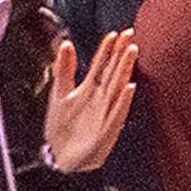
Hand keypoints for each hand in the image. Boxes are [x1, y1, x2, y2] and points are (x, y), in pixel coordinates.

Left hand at [42, 32, 135, 172]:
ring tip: (132, 53)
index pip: (101, 65)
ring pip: (117, 89)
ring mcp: (104, 115)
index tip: (115, 33)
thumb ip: (64, 69)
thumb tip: (65, 43)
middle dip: (121, 54)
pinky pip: (115, 115)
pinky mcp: (104, 132)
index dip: (107, 49)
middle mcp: (100, 100)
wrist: (59, 158)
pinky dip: (122, 103)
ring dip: (125, 71)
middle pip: (113, 72)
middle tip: (130, 35)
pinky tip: (129, 88)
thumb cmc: (62, 127)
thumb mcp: (59, 93)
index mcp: (90, 89)